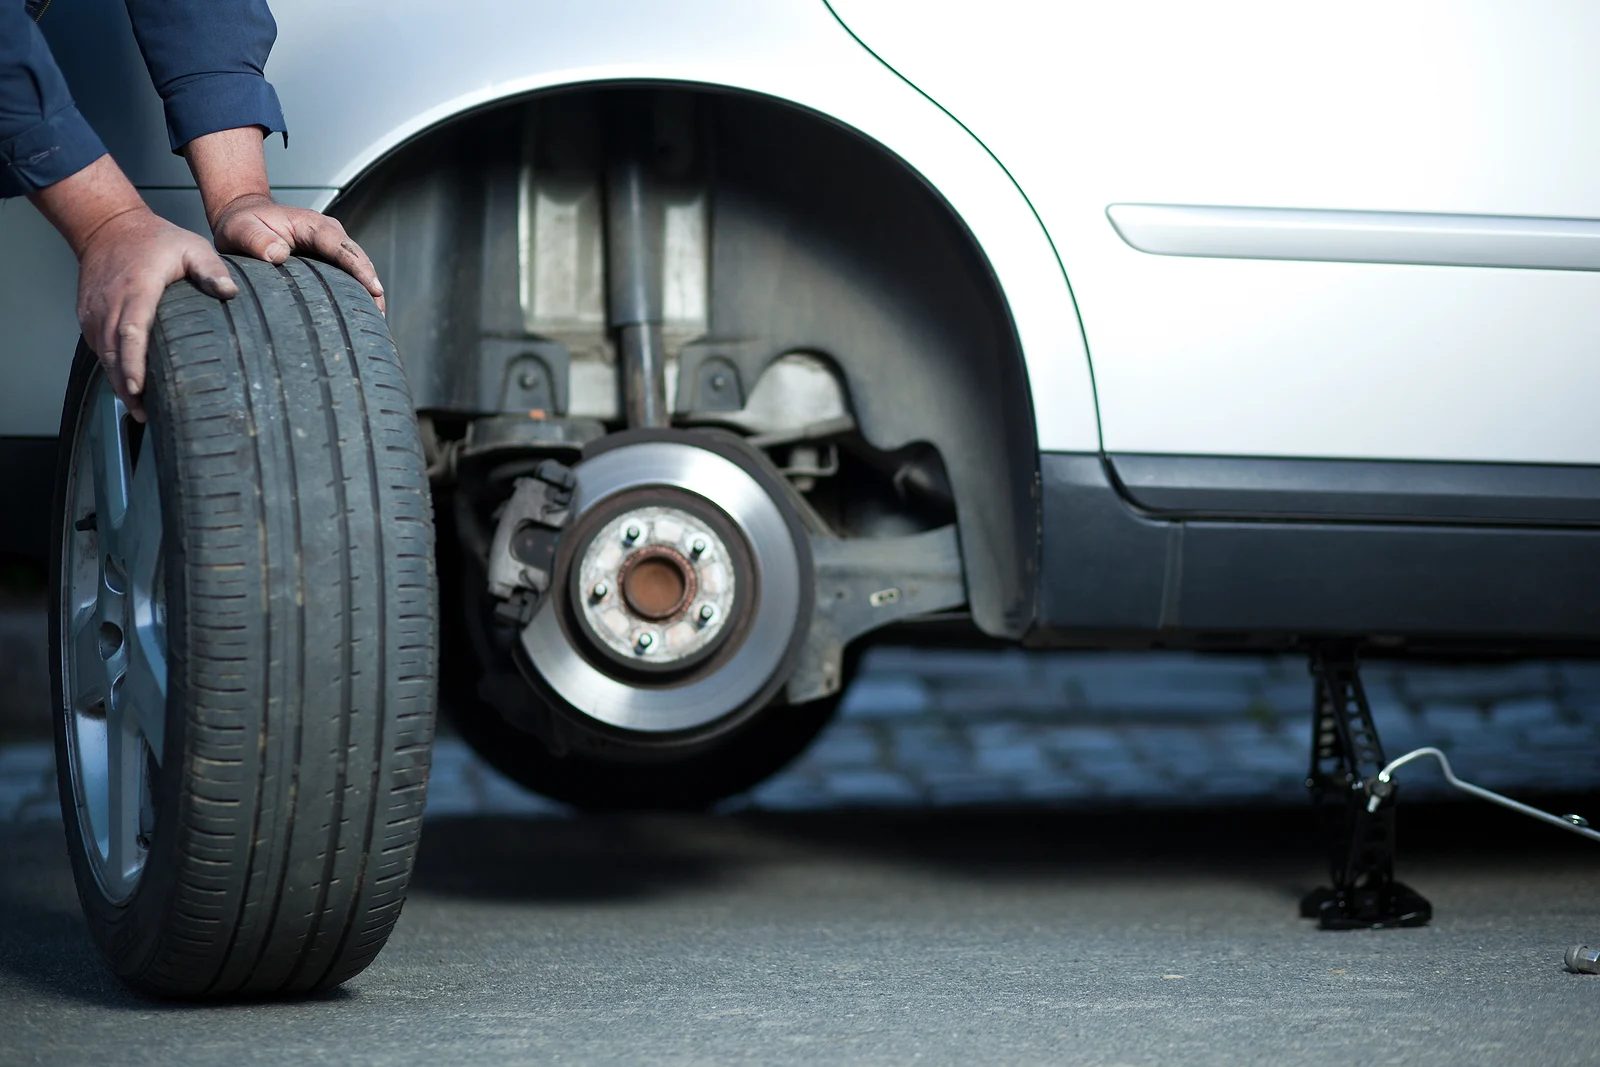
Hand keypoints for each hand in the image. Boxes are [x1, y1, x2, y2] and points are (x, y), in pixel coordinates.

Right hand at [75, 209, 239, 420]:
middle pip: (113, 351)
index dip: (133, 362)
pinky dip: (110, 368)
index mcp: (137, 289)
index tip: (138, 386)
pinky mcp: (88, 316)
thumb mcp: (191, 246)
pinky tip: (126, 385)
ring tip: (138, 408)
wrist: (108, 227)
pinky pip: (97, 347)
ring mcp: (95, 311)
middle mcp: (110, 303)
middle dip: (125, 384)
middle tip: (143, 413)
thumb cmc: (154, 240)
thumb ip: (211, 269)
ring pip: (103, 353)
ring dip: (117, 381)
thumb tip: (230, 292)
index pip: (130, 331)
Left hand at [209, 193, 384, 311]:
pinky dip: (357, 292)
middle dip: (371, 286)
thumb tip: (278, 255)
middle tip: (378, 316)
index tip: (374, 290)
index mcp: (312, 225)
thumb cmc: (242, 223)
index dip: (359, 269)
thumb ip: (256, 240)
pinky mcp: (329, 259)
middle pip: (359, 259)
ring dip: (368, 292)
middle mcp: (329, 233)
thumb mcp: (241, 229)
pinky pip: (348, 274)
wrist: (244, 215)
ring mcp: (332, 246)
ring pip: (358, 268)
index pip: (342, 247)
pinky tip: (360, 314)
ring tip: (374, 321)